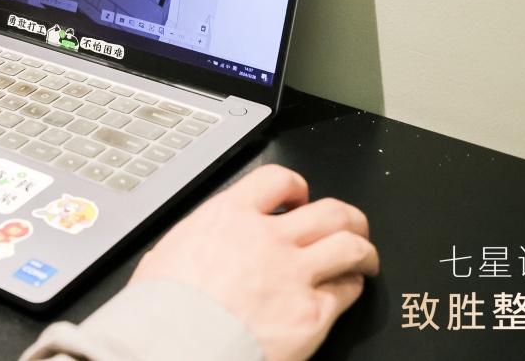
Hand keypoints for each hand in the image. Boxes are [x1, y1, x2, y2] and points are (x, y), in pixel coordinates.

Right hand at [130, 165, 378, 360]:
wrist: (172, 346)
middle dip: (345, 217)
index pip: (277, 179)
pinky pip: (346, 291)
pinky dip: (351, 288)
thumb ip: (193, 243)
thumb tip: (188, 250)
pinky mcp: (310, 314)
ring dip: (362, 249)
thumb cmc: (161, 310)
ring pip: (350, 245)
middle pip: (328, 211)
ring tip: (363, 257)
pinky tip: (348, 291)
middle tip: (349, 226)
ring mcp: (294, 274)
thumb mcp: (165, 256)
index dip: (296, 187)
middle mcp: (268, 238)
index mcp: (229, 216)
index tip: (299, 197)